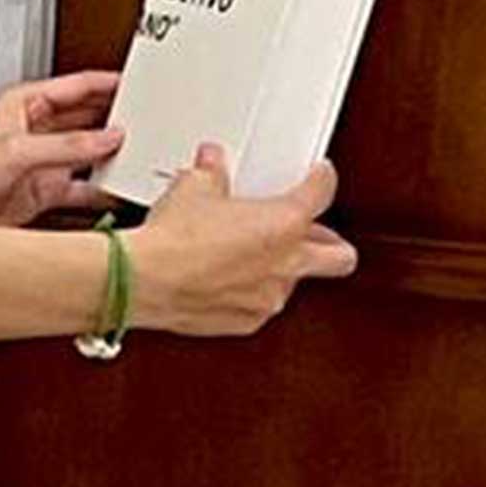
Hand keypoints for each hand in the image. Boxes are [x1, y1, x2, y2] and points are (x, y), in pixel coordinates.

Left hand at [0, 68, 127, 229]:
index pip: (76, 86)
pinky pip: (82, 187)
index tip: (137, 85)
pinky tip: (118, 191)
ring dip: (110, 156)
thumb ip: (66, 145)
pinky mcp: (43, 192)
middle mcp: (35, 130)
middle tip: (147, 122)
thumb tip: (106, 137)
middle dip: (115, 119)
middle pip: (86, 118)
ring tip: (140, 156)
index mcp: (23, 104)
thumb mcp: (16, 151)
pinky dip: (101, 190)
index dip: (107, 83)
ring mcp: (41, 161)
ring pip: (88, 153)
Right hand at [124, 145, 359, 335]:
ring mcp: (269, 297)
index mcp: (284, 223)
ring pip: (296, 282)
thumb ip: (211, 175)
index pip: (321, 194)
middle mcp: (287, 263)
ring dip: (284, 268)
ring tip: (259, 255)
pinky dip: (251, 291)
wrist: (144, 280)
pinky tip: (228, 279)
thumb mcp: (192, 188)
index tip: (320, 176)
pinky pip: (261, 304)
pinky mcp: (246, 321)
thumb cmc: (173, 238)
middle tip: (317, 230)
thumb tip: (211, 165)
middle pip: (341, 256)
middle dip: (334, 242)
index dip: (323, 180)